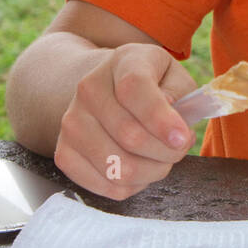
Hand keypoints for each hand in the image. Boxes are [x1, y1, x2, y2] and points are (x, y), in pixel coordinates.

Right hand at [54, 43, 197, 197]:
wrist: (108, 89)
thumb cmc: (152, 85)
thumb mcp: (174, 76)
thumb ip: (181, 95)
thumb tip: (171, 124)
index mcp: (123, 62)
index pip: (134, 89)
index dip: (160, 119)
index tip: (183, 138)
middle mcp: (89, 89)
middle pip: (130, 136)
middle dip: (167, 152)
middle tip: (179, 147)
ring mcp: (71, 122)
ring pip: (118, 167)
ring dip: (152, 172)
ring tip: (161, 158)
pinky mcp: (64, 153)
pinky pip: (105, 186)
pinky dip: (132, 186)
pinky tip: (140, 168)